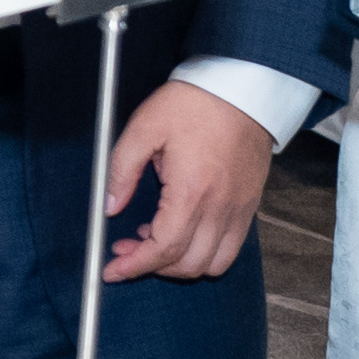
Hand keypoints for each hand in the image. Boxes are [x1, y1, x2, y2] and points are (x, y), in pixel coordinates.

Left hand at [102, 79, 272, 282]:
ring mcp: (240, 209)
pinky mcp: (249, 204)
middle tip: (125, 249)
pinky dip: (206, 253)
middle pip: (188, 264)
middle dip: (152, 267)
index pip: (163, 249)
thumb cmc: (194, 103)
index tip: (112, 270)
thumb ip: (121, 171)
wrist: (242, 88)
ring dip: (181, 264)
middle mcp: (220, 207)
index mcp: (192, 191)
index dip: (134, 266)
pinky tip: (183, 230)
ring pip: (213, 263)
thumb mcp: (143, 128)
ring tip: (154, 240)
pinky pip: (232, 247)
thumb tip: (109, 206)